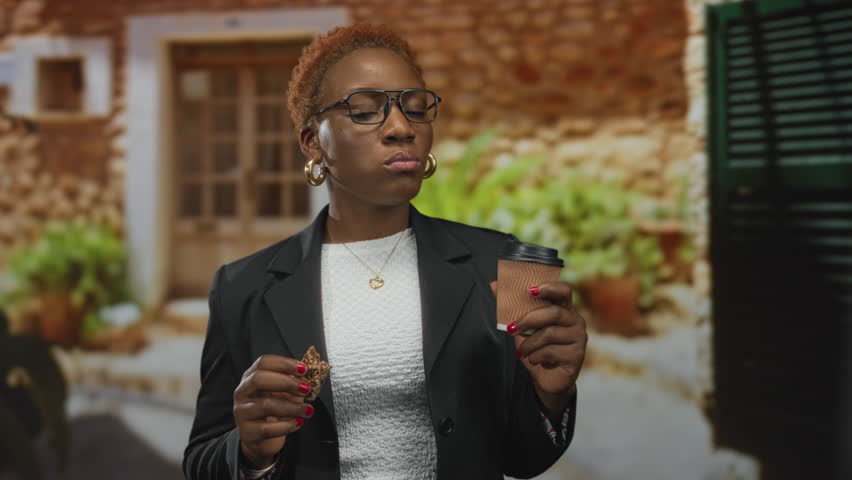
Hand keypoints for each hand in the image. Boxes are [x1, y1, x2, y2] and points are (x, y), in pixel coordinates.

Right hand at [233, 355, 314, 467]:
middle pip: (259, 379)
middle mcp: (243, 392)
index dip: (284, 363)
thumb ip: (294, 383)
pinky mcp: (248, 432)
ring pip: (265, 405)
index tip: (304, 369)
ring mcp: (242, 412)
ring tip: (308, 410)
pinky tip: (298, 423)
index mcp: (251, 377)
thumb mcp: (284, 393)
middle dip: (286, 382)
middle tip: (306, 389)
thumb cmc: (274, 411)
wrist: (261, 439)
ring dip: (292, 407)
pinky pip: (267, 429)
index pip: (263, 363)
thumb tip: (313, 375)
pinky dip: (287, 426)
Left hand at [491, 281, 586, 414]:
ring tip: (521, 351)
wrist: (547, 379)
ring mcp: (579, 338)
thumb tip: (493, 284)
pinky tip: (534, 360)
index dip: (550, 287)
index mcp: (565, 309)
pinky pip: (551, 351)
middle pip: (554, 313)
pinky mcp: (577, 356)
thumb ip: (512, 306)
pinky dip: (536, 356)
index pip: (564, 291)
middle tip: (511, 328)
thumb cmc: (537, 349)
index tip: (531, 290)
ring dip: (529, 343)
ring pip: (549, 334)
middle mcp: (576, 321)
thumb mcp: (522, 327)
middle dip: (529, 320)